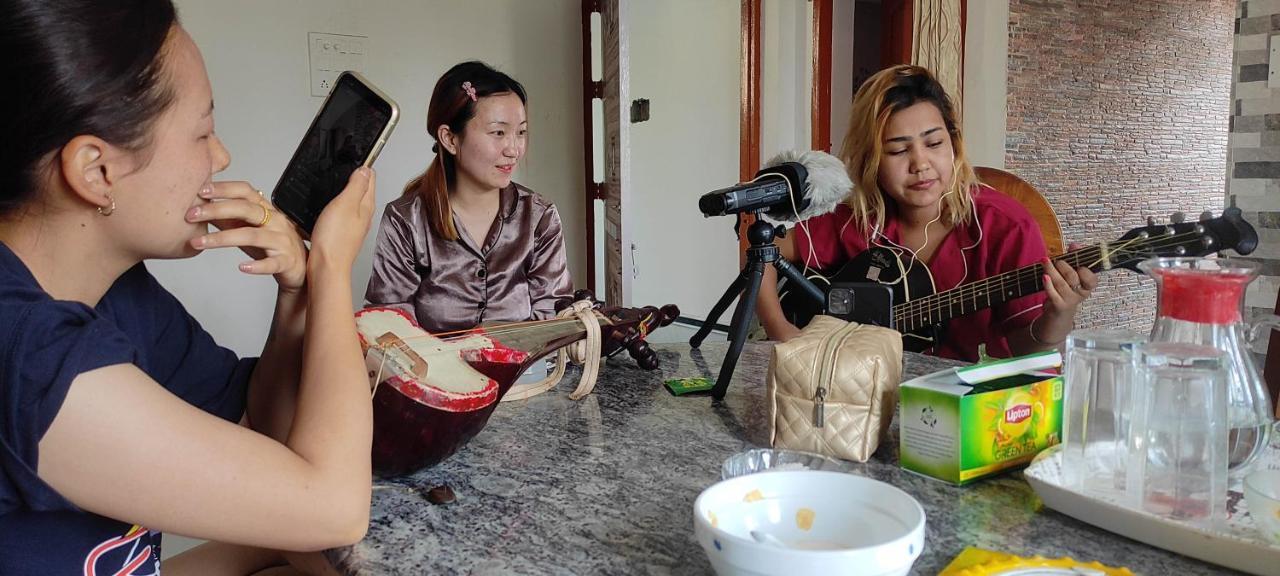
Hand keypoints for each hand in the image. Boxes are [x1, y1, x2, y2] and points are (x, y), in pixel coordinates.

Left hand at [189, 181, 308, 292]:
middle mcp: (275, 221)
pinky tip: (242, 267)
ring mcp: (281, 241)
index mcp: (265, 209)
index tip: (201, 191)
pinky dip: (257, 266)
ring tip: (200, 243)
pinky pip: (272, 263)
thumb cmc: (271, 245)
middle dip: (217, 209)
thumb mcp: (248, 228)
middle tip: (191, 215)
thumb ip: (227, 218)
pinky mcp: (286, 262)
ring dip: (223, 238)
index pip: (245, 191)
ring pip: (253, 236)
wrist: (300, 268)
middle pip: (246, 209)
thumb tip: (198, 208)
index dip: (224, 188)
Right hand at [309, 167, 376, 268]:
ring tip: (342, 177)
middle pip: (363, 188)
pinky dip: (339, 203)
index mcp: (367, 205)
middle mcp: (363, 215)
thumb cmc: (335, 239)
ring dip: (347, 188)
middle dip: (357, 174)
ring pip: (353, 200)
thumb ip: (356, 186)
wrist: (326, 267)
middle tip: (350, 162)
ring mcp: (354, 224)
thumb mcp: (346, 204)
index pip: (370, 177)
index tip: (360, 153)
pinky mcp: (343, 233)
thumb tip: (365, 169)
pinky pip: (343, 212)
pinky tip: (331, 204)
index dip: (364, 164)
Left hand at [1041, 244, 1097, 314]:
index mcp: (1088, 285)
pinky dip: (1048, 284)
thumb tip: (1075, 244)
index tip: (1079, 265)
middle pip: (1073, 278)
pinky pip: (1053, 294)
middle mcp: (1080, 293)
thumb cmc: (1067, 289)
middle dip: (1064, 266)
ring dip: (1052, 270)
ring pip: (1060, 284)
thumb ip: (1074, 258)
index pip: (1092, 279)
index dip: (1085, 272)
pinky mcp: (1058, 305)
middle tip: (1057, 261)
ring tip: (1045, 261)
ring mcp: (1069, 300)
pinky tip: (1044, 276)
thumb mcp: (1073, 274)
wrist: (1059, 312)